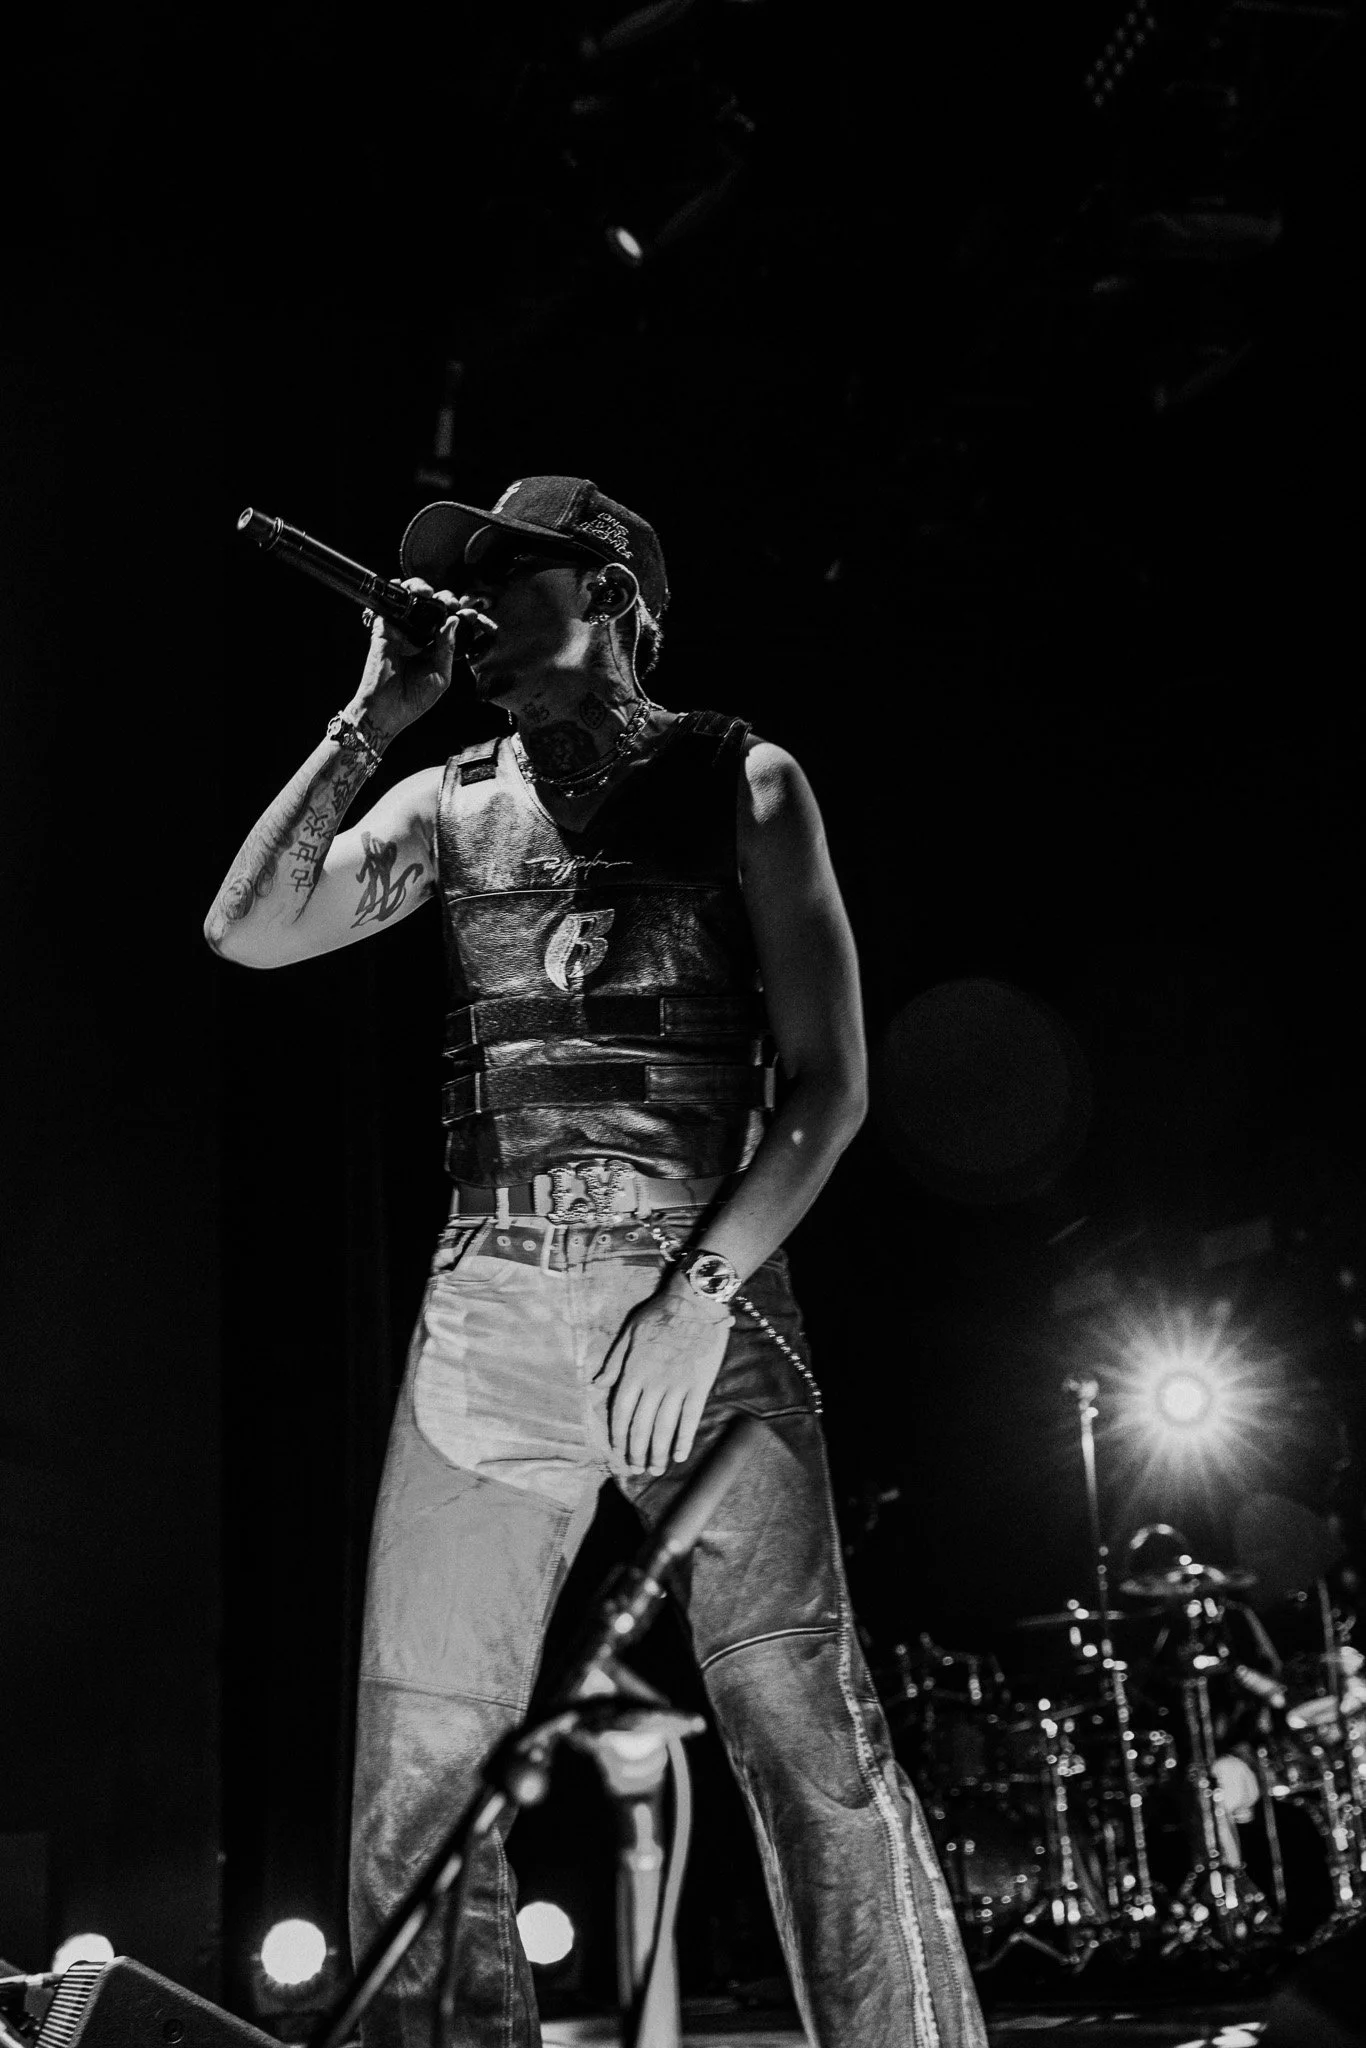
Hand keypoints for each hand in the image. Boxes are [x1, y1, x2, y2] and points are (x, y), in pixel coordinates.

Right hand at [347, 578, 494, 743]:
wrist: (388, 710)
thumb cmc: (414, 700)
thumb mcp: (441, 676)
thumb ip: (448, 648)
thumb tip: (453, 620)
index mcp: (434, 649)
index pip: (449, 626)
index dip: (461, 616)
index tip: (472, 613)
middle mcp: (419, 638)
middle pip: (432, 609)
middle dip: (444, 599)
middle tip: (452, 602)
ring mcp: (402, 633)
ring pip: (412, 602)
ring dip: (421, 590)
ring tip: (431, 594)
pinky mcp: (384, 630)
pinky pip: (390, 607)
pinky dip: (397, 594)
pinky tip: (408, 589)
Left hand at [594, 1283, 733, 1475]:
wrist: (695, 1301)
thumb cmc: (660, 1313)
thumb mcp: (629, 1332)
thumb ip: (614, 1361)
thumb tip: (596, 1384)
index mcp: (633, 1370)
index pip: (621, 1411)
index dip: (618, 1435)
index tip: (618, 1451)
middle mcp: (653, 1382)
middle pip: (641, 1425)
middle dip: (636, 1451)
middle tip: (636, 1468)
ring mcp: (677, 1385)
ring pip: (664, 1427)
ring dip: (658, 1452)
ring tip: (655, 1468)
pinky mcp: (699, 1385)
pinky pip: (690, 1419)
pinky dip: (683, 1439)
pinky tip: (679, 1455)